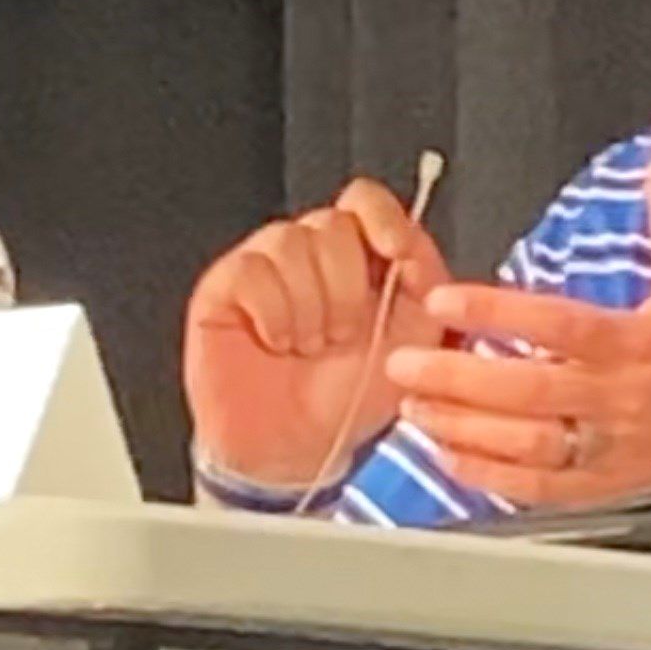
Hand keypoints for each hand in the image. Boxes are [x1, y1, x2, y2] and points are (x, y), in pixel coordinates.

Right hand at [184, 180, 452, 485]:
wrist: (298, 448)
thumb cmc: (352, 394)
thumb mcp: (415, 342)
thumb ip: (427, 286)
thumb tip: (417, 246)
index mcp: (358, 255)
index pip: (365, 200)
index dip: (383, 217)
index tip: (398, 252)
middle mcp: (310, 251)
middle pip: (332, 223)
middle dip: (346, 286)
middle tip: (343, 335)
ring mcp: (263, 264)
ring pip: (292, 242)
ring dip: (311, 306)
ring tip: (311, 346)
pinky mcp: (223, 287)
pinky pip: (252, 271)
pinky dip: (274, 314)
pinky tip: (278, 343)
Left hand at [386, 138, 650, 505]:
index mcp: (636, 344)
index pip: (561, 325)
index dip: (501, 312)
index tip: (445, 297)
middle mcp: (616, 399)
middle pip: (531, 391)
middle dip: (460, 379)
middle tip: (403, 361)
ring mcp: (606, 448)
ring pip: (526, 446)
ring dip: (464, 428)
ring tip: (413, 405)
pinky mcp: (598, 484)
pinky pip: (537, 488)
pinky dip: (489, 476)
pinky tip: (447, 455)